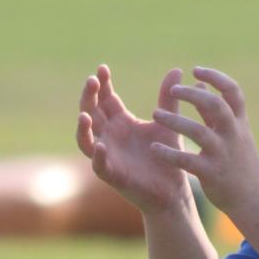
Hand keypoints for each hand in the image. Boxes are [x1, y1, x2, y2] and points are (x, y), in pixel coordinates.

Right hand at [76, 64, 188, 214]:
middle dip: (89, 97)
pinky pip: (99, 166)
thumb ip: (168, 98)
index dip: (102, 84)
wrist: (174, 190)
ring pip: (86, 140)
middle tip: (91, 81)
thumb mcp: (167, 123)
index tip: (102, 68)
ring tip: (84, 115)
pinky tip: (101, 146)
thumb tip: (176, 69)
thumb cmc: (167, 156)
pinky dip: (98, 157)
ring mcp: (109, 156)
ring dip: (83, 128)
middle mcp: (110, 136)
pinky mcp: (114, 175)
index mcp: (121, 122)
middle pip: (91, 113)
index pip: (105, 98)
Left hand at [149, 66, 258, 218]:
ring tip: (155, 114)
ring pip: (199, 132)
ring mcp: (222, 154)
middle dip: (193, 95)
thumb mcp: (234, 134)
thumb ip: (214, 111)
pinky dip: (170, 153)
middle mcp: (232, 135)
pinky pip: (188, 160)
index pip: (232, 92)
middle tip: (173, 90)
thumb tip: (199, 85)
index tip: (196, 70)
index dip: (216, 77)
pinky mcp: (211, 173)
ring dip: (175, 120)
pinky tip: (154, 148)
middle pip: (216, 106)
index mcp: (238, 123)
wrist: (253, 200)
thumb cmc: (240, 163)